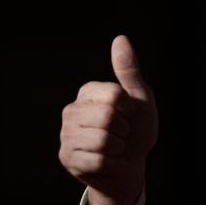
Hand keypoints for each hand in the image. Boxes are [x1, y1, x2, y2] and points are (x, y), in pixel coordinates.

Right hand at [59, 35, 158, 204]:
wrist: (131, 166)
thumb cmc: (136, 131)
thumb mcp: (139, 100)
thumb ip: (129, 71)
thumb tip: (120, 38)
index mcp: (88, 92)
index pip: (115, 95)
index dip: (130, 110)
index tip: (129, 116)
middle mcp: (71, 110)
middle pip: (107, 117)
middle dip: (124, 131)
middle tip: (122, 135)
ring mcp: (66, 135)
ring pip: (102, 140)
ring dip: (119, 149)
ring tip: (115, 148)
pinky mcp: (66, 158)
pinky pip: (97, 160)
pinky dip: (114, 164)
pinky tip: (110, 162)